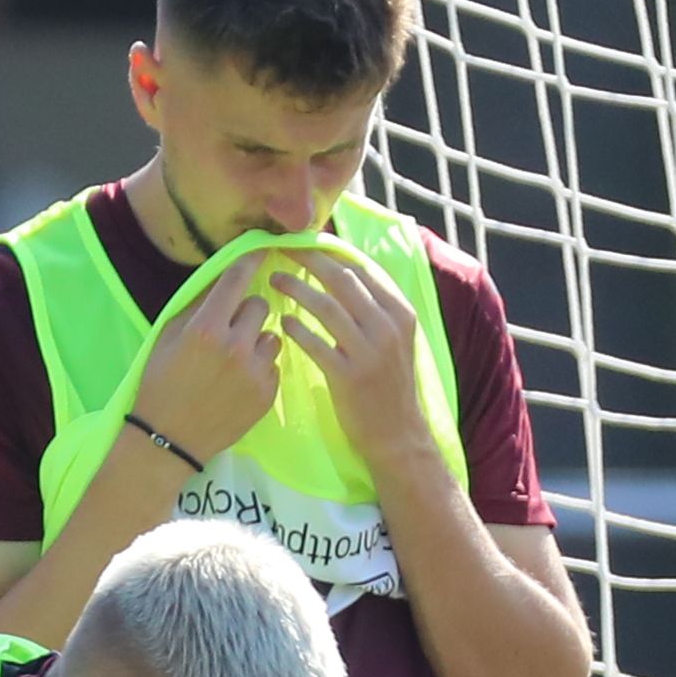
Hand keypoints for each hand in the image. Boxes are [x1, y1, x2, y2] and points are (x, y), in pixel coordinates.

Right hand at [129, 252, 286, 464]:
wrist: (168, 438)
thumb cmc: (160, 382)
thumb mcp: (169, 336)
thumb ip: (198, 305)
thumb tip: (225, 275)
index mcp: (205, 328)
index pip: (238, 280)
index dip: (251, 261)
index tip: (264, 249)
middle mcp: (234, 347)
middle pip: (260, 306)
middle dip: (247, 311)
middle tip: (231, 326)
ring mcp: (255, 373)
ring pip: (271, 336)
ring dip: (257, 341)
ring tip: (235, 359)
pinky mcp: (267, 395)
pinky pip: (274, 365)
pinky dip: (261, 368)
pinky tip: (239, 381)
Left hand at [265, 244, 432, 469]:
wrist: (398, 434)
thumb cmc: (389, 384)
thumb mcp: (395, 339)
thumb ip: (374, 307)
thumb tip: (342, 269)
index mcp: (401, 312)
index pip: (361, 268)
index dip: (329, 250)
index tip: (304, 242)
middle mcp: (388, 327)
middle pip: (341, 279)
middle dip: (308, 259)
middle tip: (282, 249)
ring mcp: (369, 352)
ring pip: (325, 306)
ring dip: (295, 289)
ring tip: (274, 281)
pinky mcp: (348, 377)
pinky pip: (314, 343)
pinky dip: (295, 329)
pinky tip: (282, 323)